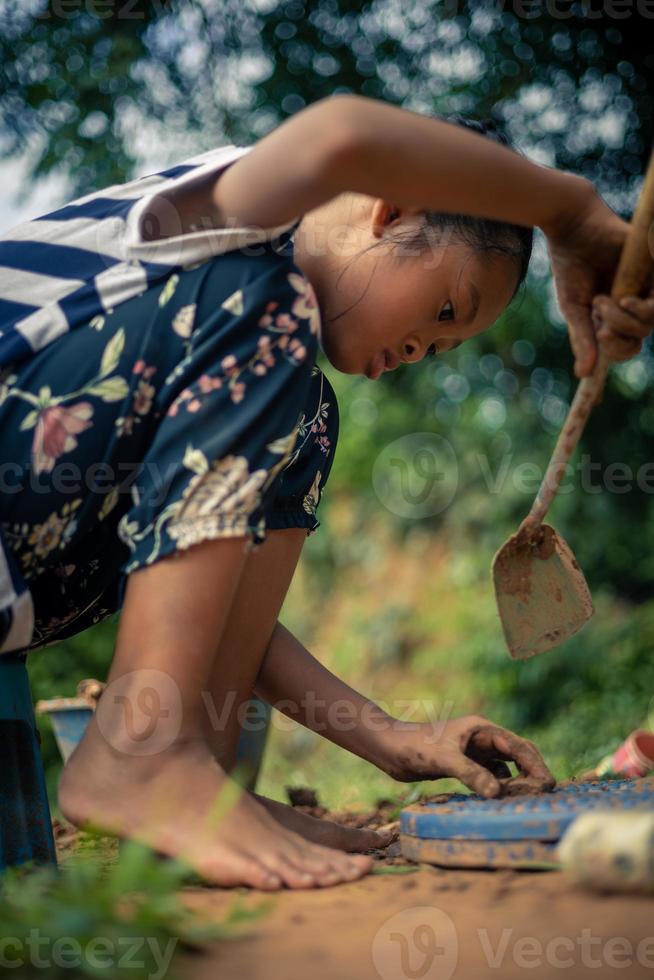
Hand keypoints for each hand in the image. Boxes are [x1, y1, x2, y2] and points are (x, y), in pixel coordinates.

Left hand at [380, 714, 555, 798]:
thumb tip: (497, 794)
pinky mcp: (465, 764)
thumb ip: (471, 775)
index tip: (548, 785)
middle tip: (545, 795)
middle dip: (533, 773)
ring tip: (526, 802)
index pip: (518, 746)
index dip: (536, 765)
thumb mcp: (444, 759)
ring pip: (506, 767)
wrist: (391, 749)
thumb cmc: (415, 746)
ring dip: (518, 782)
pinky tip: (501, 802)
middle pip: (518, 755)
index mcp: (482, 729)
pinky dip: (500, 788)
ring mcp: (474, 751)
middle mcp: (482, 738)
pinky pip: (491, 776)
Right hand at [545, 182, 645, 377]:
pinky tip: (627, 298)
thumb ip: (583, 340)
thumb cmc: (571, 266)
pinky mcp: (653, 270)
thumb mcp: (574, 309)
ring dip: (627, 320)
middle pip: (640, 336)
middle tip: (600, 319)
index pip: (627, 345)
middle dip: (618, 334)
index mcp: (613, 315)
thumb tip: (584, 375)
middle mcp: (631, 303)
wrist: (574, 228)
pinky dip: (644, 306)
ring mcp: (644, 287)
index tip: (602, 342)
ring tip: (605, 301)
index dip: (618, 351)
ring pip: (651, 321)